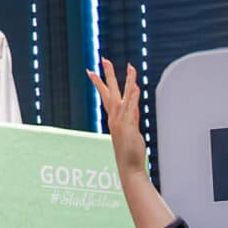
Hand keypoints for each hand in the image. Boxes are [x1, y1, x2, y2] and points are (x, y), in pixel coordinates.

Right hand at [86, 58, 148, 176]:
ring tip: (130, 66)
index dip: (99, 83)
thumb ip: (132, 117)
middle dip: (107, 75)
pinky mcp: (128, 126)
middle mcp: (115, 117)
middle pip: (110, 92)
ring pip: (123, 96)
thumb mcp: (131, 131)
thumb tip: (134, 107)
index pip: (106, 96)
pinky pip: (131, 108)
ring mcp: (120, 121)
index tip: (91, 71)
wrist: (129, 168)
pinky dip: (133, 97)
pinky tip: (136, 86)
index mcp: (114, 118)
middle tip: (103, 59)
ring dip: (127, 81)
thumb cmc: (129, 153)